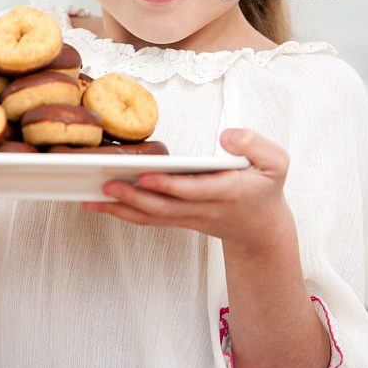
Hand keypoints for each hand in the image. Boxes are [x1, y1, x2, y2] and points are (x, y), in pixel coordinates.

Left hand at [82, 128, 291, 251]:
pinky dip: (122, 213)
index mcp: (227, 192)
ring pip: (151, 217)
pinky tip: (99, 204)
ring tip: (91, 197)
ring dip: (121, 210)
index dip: (170, 186)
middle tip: (107, 184)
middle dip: (134, 198)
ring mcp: (188, 218)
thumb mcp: (276, 163)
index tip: (147, 177)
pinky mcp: (177, 220)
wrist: (261, 230)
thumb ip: (255, 144)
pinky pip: (147, 219)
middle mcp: (203, 208)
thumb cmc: (265, 189)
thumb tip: (226, 136)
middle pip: (164, 207)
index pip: (194, 191)